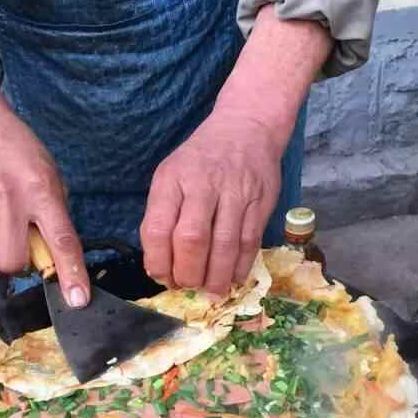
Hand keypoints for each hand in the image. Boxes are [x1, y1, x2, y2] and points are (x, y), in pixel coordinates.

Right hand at [0, 81, 89, 307]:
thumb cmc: (20, 153)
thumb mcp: (49, 176)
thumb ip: (54, 216)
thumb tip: (55, 259)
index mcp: (41, 191)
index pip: (61, 241)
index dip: (70, 274)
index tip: (77, 300)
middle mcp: (9, 200)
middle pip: (13, 261)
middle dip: (21, 263)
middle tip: (23, 243)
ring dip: (1, 244)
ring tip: (1, 214)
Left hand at [140, 111, 281, 294]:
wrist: (246, 126)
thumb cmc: (200, 160)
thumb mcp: (170, 177)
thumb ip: (163, 217)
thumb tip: (163, 267)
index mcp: (172, 179)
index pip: (158, 229)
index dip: (159, 262)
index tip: (163, 278)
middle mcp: (202, 184)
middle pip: (192, 240)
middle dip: (188, 274)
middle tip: (189, 286)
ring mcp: (234, 192)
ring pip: (224, 245)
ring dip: (217, 276)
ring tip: (212, 291)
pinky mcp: (260, 201)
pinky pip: (250, 242)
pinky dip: (241, 266)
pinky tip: (234, 278)